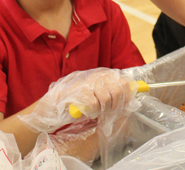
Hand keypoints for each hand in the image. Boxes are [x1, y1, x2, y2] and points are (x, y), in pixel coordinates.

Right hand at [18, 68, 138, 133]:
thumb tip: (132, 95)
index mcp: (103, 73)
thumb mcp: (96, 92)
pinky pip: (94, 105)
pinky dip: (92, 112)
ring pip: (107, 99)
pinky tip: (86, 112)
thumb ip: (111, 91)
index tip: (124, 105)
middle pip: (118, 91)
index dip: (127, 96)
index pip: (124, 82)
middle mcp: (97, 74)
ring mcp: (88, 81)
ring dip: (101, 110)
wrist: (52, 103)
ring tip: (94, 111)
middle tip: (106, 111)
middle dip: (114, 106)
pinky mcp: (79, 91)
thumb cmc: (76, 99)